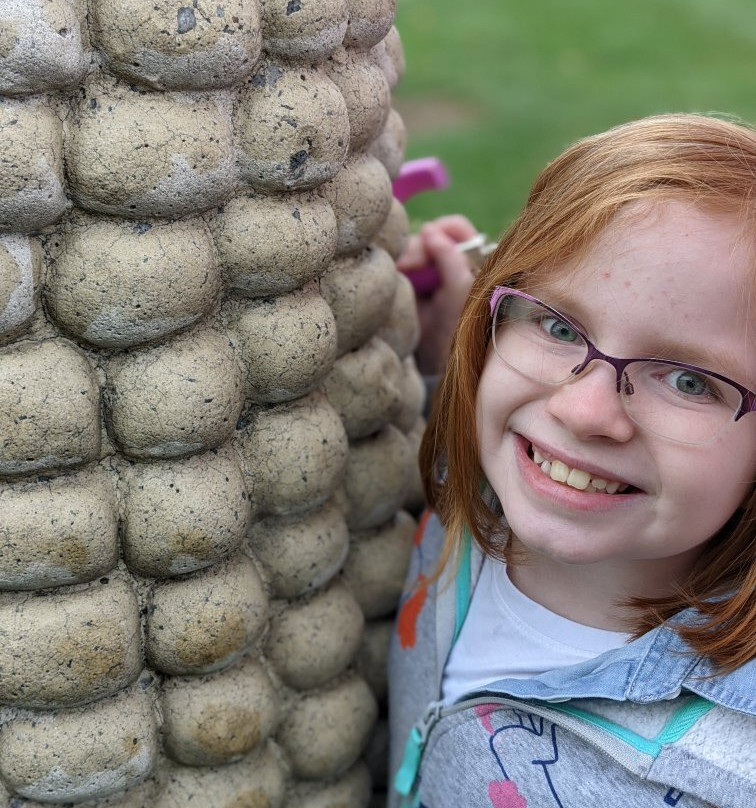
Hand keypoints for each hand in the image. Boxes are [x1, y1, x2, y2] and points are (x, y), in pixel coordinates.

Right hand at [397, 215, 478, 375]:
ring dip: (405, 257)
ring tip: (401, 272)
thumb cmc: (457, 332)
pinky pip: (401, 265)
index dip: (441, 230)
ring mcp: (429, 274)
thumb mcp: (459, 296)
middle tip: (407, 264)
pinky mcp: (410, 285)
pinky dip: (397, 267)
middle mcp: (450, 263)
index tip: (428, 241)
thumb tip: (430, 230)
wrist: (435, 366)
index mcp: (472, 262)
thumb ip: (451, 262)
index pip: (457, 230)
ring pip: (412, 249)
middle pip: (430, 236)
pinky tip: (395, 276)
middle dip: (418, 246)